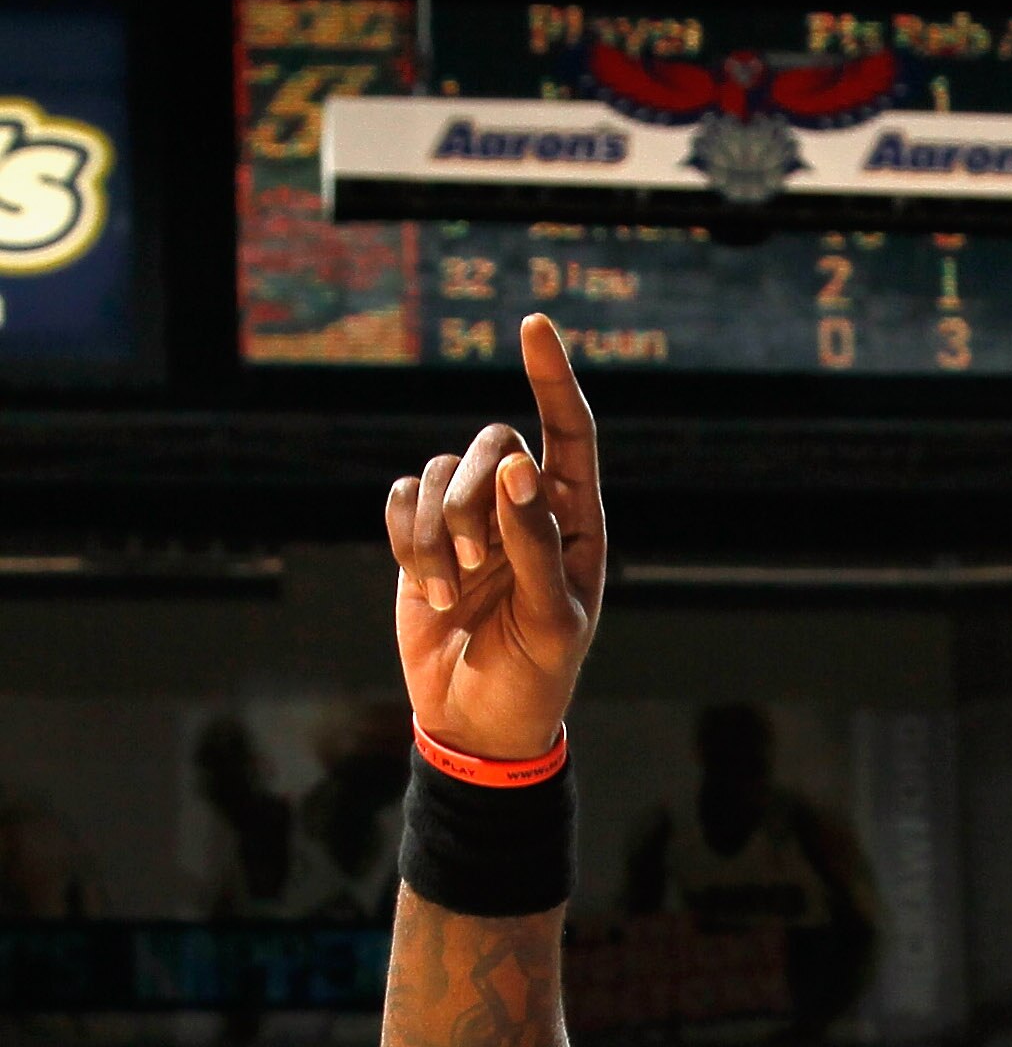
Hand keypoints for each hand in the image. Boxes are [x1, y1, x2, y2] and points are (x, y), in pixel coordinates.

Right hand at [384, 310, 606, 762]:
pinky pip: (402, 498)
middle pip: (492, 445)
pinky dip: (406, 536)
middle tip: (472, 562)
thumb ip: (537, 545)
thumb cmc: (535, 677)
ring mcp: (472, 522)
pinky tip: (426, 586)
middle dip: (471, 496)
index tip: (533, 324)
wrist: (478, 722)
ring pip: (440, 471)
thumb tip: (517, 468)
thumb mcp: (552, 622)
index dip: (552, 377)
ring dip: (435, 531)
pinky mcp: (423, 539)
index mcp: (575, 523)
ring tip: (450, 595)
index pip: (570, 433)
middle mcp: (524, 510)